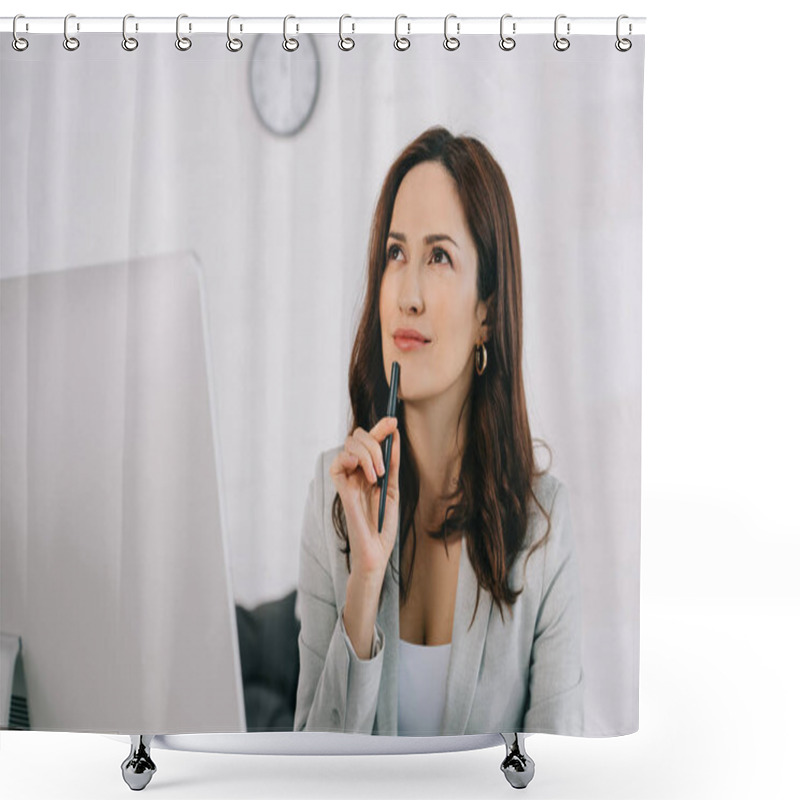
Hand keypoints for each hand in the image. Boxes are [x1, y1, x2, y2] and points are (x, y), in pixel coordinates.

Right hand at [330, 416, 400, 580]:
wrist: (376, 552)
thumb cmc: (383, 525)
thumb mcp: (393, 488)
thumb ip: (393, 463)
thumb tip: (395, 434)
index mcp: (368, 469)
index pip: (370, 440)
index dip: (380, 427)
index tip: (393, 420)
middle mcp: (356, 471)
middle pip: (357, 436)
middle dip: (375, 441)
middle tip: (385, 465)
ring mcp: (347, 479)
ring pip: (349, 445)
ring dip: (368, 453)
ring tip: (378, 475)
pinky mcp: (341, 489)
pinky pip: (338, 463)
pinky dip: (353, 461)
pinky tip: (367, 476)